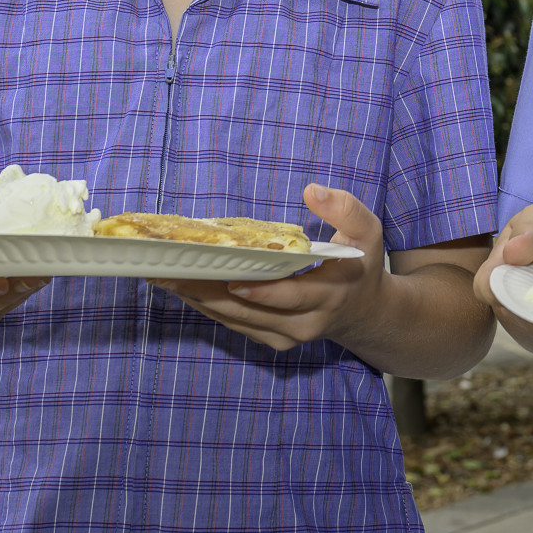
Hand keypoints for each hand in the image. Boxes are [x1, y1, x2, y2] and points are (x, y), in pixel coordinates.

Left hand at [152, 184, 382, 351]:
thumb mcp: (367, 232)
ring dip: (198, 299)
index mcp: (331, 294)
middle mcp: (306, 323)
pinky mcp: (272, 341)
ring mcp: (287, 337)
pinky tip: (183, 287)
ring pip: (235, 320)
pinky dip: (207, 306)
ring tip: (165, 277)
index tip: (232, 278)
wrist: (364, 311)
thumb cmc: (360, 264)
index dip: (261, 290)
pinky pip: (234, 324)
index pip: (292, 296)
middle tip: (171, 272)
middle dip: (208, 292)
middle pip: (250, 312)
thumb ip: (346, 209)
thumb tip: (312, 191)